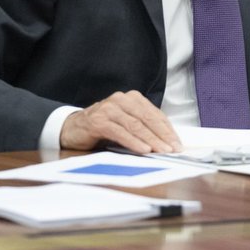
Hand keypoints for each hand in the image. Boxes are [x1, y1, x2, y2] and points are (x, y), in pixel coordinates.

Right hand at [59, 90, 181, 153]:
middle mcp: (122, 100)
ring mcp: (109, 108)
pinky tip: (143, 150)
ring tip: (163, 151)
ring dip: (151, 140)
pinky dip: (133, 142)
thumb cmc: (103, 128)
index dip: (168, 130)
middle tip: (174, 149)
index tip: (178, 144)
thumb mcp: (126, 125)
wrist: (71, 129)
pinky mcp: (98, 121)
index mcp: (133, 99)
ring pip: (136, 125)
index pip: (155, 115)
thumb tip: (167, 142)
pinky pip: (120, 132)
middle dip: (163, 136)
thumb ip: (143, 128)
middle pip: (148, 119)